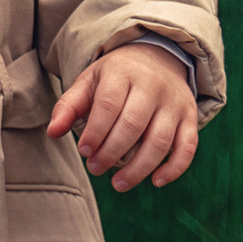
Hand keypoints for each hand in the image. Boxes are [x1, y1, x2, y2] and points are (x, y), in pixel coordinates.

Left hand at [45, 41, 199, 191]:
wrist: (158, 57)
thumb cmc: (116, 77)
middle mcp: (152, 86)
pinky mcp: (190, 117)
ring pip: (160, 140)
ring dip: (139, 167)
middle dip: (112, 152)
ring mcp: (174, 102)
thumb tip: (52, 132)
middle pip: (133, 124)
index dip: (96, 131)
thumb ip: (69, 106)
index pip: (109, 105)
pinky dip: (175, 167)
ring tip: (118, 184)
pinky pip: (188, 146)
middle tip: (94, 169)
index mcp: (122, 73)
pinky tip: (156, 181)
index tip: (84, 151)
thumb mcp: (89, 82)